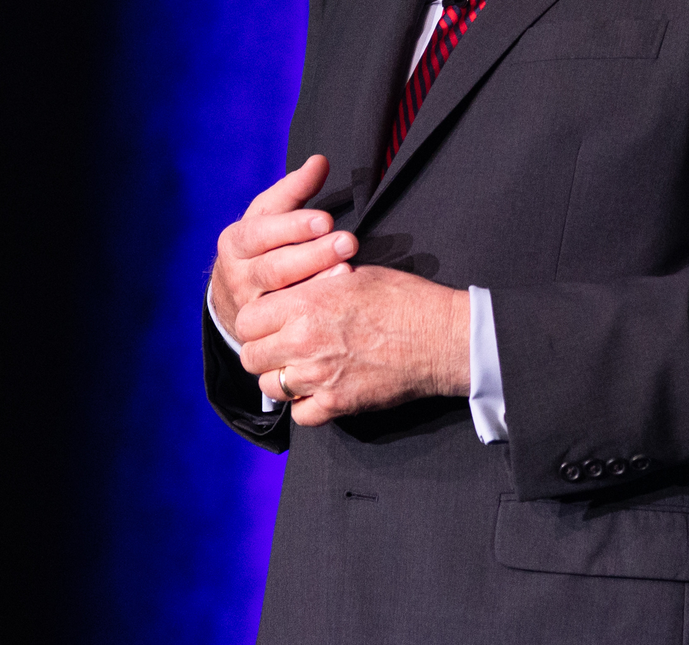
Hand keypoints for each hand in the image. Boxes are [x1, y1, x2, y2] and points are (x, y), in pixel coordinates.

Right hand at [210, 155, 356, 341]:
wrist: (232, 296)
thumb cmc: (263, 245)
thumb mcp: (270, 215)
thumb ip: (296, 189)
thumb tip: (320, 161)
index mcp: (236, 242)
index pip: (261, 232)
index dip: (293, 226)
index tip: (326, 219)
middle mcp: (238, 275)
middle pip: (274, 267)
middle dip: (312, 255)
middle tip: (347, 243)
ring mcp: (248, 307)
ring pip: (279, 298)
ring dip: (315, 284)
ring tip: (347, 271)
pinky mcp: (262, 331)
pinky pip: (286, 324)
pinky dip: (311, 313)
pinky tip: (338, 303)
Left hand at [236, 264, 469, 425]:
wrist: (440, 338)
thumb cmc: (404, 299)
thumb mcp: (355, 275)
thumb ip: (315, 285)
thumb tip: (296, 292)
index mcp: (306, 304)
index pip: (248, 319)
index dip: (257, 321)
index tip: (270, 322)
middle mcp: (304, 341)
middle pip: (251, 356)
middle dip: (262, 351)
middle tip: (280, 346)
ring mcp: (319, 377)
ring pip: (271, 386)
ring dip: (281, 378)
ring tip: (300, 368)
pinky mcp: (337, 404)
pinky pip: (299, 415)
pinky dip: (305, 405)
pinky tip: (318, 391)